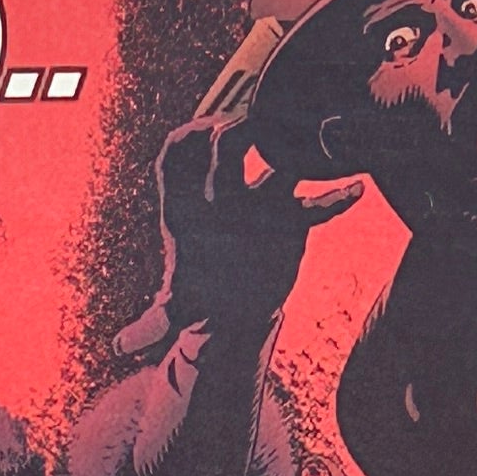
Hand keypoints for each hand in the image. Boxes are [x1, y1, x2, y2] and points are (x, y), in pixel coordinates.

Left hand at [113, 117, 366, 360]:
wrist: (236, 310)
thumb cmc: (200, 298)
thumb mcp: (178, 310)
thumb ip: (154, 324)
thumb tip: (120, 347)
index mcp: (188, 207)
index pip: (175, 156)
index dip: (184, 139)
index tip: (197, 134)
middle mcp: (223, 195)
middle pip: (223, 149)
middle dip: (232, 133)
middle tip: (244, 128)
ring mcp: (258, 204)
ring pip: (275, 167)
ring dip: (289, 151)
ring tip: (303, 142)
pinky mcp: (289, 221)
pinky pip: (316, 207)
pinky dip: (336, 201)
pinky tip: (356, 193)